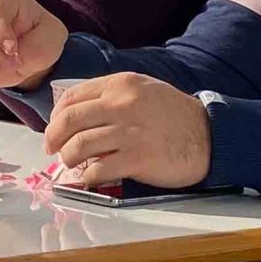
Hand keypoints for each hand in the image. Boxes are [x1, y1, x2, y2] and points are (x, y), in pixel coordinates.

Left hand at [42, 74, 210, 188]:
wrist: (208, 136)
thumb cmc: (174, 114)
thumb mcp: (142, 90)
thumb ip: (111, 95)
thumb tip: (75, 112)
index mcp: (120, 85)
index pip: (72, 97)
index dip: (55, 115)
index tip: (53, 127)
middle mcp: (121, 105)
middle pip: (69, 121)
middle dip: (52, 137)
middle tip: (51, 148)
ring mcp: (128, 132)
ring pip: (78, 146)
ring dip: (68, 158)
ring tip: (71, 163)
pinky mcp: (137, 159)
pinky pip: (97, 169)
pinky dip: (87, 176)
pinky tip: (90, 177)